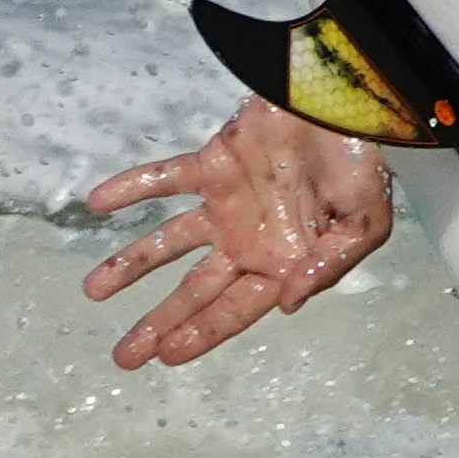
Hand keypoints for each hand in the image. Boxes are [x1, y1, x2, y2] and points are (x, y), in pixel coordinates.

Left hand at [82, 99, 394, 368]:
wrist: (344, 101)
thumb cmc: (361, 164)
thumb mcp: (366, 223)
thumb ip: (330, 267)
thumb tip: (287, 305)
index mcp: (282, 262)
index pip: (234, 309)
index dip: (202, 333)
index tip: (166, 356)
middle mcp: (248, 240)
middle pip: (194, 291)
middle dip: (159, 324)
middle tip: (125, 356)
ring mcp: (226, 203)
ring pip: (168, 242)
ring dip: (130, 265)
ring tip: (92, 290)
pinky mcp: (212, 163)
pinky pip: (165, 179)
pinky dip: (132, 188)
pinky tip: (97, 202)